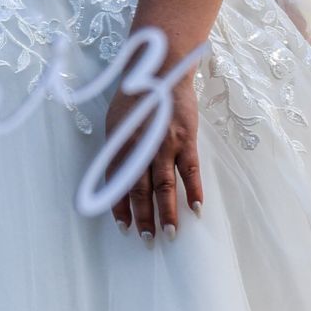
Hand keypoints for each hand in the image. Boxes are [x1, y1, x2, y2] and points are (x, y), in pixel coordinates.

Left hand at [106, 73, 201, 239]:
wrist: (161, 70)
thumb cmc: (136, 98)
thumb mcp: (117, 123)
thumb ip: (118, 151)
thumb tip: (114, 180)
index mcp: (120, 143)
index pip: (117, 183)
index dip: (120, 207)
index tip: (123, 228)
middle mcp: (140, 146)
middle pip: (141, 189)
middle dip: (144, 217)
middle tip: (147, 240)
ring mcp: (165, 143)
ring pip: (165, 185)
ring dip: (168, 212)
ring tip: (171, 234)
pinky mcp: (186, 138)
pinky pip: (190, 169)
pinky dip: (193, 190)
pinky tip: (196, 208)